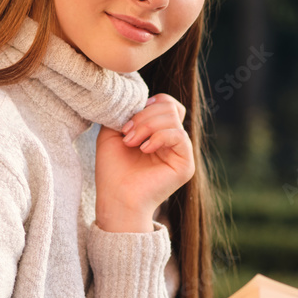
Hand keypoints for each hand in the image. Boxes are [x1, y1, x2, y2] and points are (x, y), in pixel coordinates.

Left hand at [95, 94, 194, 232]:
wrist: (115, 198)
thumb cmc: (112, 169)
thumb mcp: (112, 132)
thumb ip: (125, 112)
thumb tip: (140, 98)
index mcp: (158, 131)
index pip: (164, 102)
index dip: (146, 104)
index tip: (125, 122)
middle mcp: (172, 140)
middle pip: (169, 106)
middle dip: (144, 115)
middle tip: (126, 134)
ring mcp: (180, 151)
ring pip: (173, 117)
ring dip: (147, 126)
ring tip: (131, 143)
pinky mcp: (185, 164)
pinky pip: (179, 135)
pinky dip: (159, 137)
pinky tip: (144, 149)